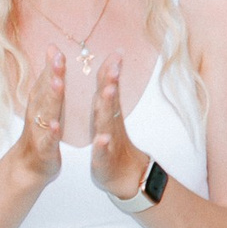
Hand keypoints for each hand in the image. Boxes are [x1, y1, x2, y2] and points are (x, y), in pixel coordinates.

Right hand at [11, 47, 67, 183]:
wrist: (28, 168)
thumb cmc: (39, 132)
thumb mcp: (44, 103)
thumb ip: (48, 77)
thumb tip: (51, 48)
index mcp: (40, 103)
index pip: (45, 80)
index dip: (51, 65)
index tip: (57, 48)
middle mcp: (37, 114)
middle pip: (45, 92)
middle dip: (52, 74)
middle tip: (59, 58)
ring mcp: (39, 132)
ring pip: (46, 113)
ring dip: (51, 98)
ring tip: (58, 83)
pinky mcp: (45, 150)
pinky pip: (48, 141)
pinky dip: (51, 133)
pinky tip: (56, 125)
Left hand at [89, 55, 152, 199]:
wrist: (125, 174)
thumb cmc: (112, 141)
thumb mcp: (110, 113)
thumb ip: (110, 87)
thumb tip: (115, 61)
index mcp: (107, 112)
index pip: (109, 88)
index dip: (110, 71)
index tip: (114, 53)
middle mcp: (110, 122)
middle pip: (110, 100)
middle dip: (111, 83)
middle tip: (114, 66)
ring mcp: (108, 140)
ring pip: (107, 121)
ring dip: (107, 106)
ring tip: (108, 91)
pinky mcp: (103, 158)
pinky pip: (102, 151)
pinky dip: (102, 145)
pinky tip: (101, 139)